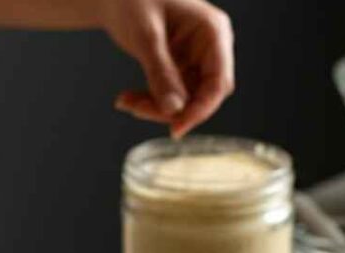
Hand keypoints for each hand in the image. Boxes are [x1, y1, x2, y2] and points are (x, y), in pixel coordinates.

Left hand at [100, 0, 234, 137]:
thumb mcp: (146, 36)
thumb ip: (161, 72)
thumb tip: (175, 111)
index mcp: (213, 31)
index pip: (219, 81)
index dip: (201, 109)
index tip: (177, 128)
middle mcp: (209, 47)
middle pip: (203, 94)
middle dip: (172, 109)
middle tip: (138, 110)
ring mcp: (195, 58)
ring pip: (185, 99)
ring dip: (155, 107)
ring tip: (125, 101)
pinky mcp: (179, 66)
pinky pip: (170, 94)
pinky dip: (149, 100)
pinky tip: (127, 99)